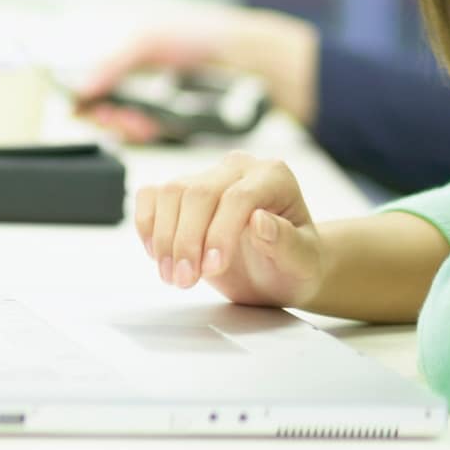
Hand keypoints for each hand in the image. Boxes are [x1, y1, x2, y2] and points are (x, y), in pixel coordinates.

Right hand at [75, 8, 318, 141]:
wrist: (245, 57)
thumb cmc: (200, 36)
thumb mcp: (148, 42)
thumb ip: (113, 64)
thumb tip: (83, 87)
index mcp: (128, 58)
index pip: (94, 84)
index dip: (86, 97)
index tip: (83, 105)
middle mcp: (140, 84)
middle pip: (106, 109)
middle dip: (106, 114)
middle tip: (113, 114)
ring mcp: (156, 106)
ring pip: (126, 126)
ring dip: (124, 126)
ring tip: (134, 119)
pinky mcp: (174, 124)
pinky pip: (149, 135)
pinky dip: (144, 133)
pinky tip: (149, 126)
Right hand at [133, 150, 324, 307]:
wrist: (280, 270)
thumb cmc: (295, 265)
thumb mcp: (302, 264)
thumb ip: (287, 244)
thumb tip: (260, 221)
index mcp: (274, 177)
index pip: (238, 196)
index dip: (220, 233)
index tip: (213, 268)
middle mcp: (239, 169)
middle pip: (198, 192)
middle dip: (186, 241)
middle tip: (185, 280)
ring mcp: (208, 176)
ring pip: (170, 192)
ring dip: (164, 238)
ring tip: (174, 276)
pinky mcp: (183, 191)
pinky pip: (152, 195)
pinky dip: (147, 225)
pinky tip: (157, 254)